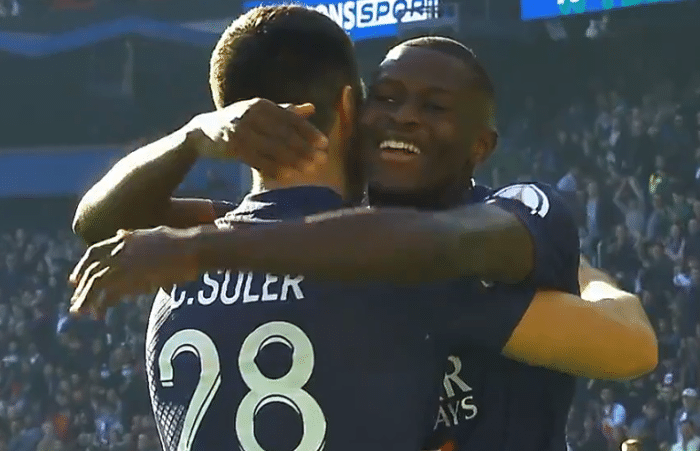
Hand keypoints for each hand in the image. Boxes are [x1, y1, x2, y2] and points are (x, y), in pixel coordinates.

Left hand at [68, 227, 199, 316]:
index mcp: (126, 239)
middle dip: (82, 288)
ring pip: (97, 283)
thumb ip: (136, 237)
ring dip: (86, 299)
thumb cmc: (181, 242)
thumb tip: (123, 235)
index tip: (74, 280)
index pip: (94, 253)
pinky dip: (102, 305)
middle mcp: (122, 250)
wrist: (194, 247)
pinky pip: (111, 293)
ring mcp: (128, 264)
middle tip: (76, 302)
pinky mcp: (136, 278)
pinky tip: (98, 314)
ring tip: (79, 312)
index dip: (82, 267)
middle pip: (93, 271)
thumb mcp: (154, 233)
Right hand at [187, 98, 328, 177]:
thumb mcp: (261, 112)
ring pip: (272, 148)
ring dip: (293, 160)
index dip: (309, 131)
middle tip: (321, 160)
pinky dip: (273, 168)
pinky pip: (257, 160)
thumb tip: (312, 108)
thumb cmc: (239, 122)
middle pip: (284, 134)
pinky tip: (287, 176)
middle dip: (304, 148)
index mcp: (262, 105)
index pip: (290, 119)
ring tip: (308, 169)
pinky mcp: (232, 147)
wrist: (204, 132)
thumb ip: (286, 111)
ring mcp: (240, 131)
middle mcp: (251, 115)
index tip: (325, 144)